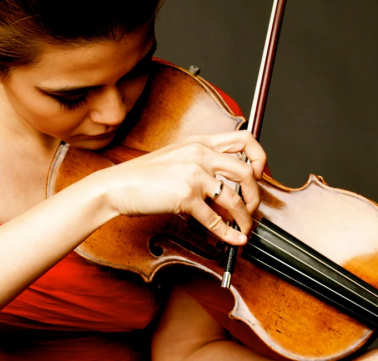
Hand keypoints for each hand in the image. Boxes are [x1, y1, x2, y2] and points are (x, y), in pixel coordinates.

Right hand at [89, 131, 265, 245]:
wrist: (118, 185)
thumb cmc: (143, 174)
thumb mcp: (177, 155)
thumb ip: (202, 160)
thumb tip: (226, 179)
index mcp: (201, 141)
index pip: (245, 138)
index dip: (260, 156)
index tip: (259, 173)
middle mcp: (201, 154)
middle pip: (248, 172)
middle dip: (256, 195)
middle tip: (252, 207)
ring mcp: (194, 175)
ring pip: (236, 199)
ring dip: (246, 218)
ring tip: (245, 227)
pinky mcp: (186, 197)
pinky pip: (215, 220)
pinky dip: (229, 234)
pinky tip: (234, 239)